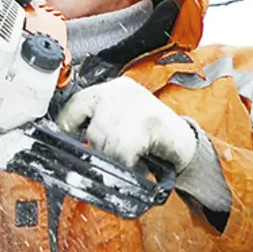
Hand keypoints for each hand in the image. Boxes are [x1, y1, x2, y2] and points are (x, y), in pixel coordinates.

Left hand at [55, 76, 197, 170]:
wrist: (186, 143)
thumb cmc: (149, 135)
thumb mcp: (119, 120)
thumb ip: (97, 122)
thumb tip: (66, 138)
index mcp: (112, 88)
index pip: (76, 103)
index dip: (67, 125)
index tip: (69, 139)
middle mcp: (121, 91)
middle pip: (92, 129)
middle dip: (102, 150)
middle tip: (120, 156)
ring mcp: (135, 104)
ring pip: (105, 141)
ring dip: (117, 158)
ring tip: (132, 158)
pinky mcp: (149, 122)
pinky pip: (123, 150)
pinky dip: (130, 163)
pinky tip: (141, 162)